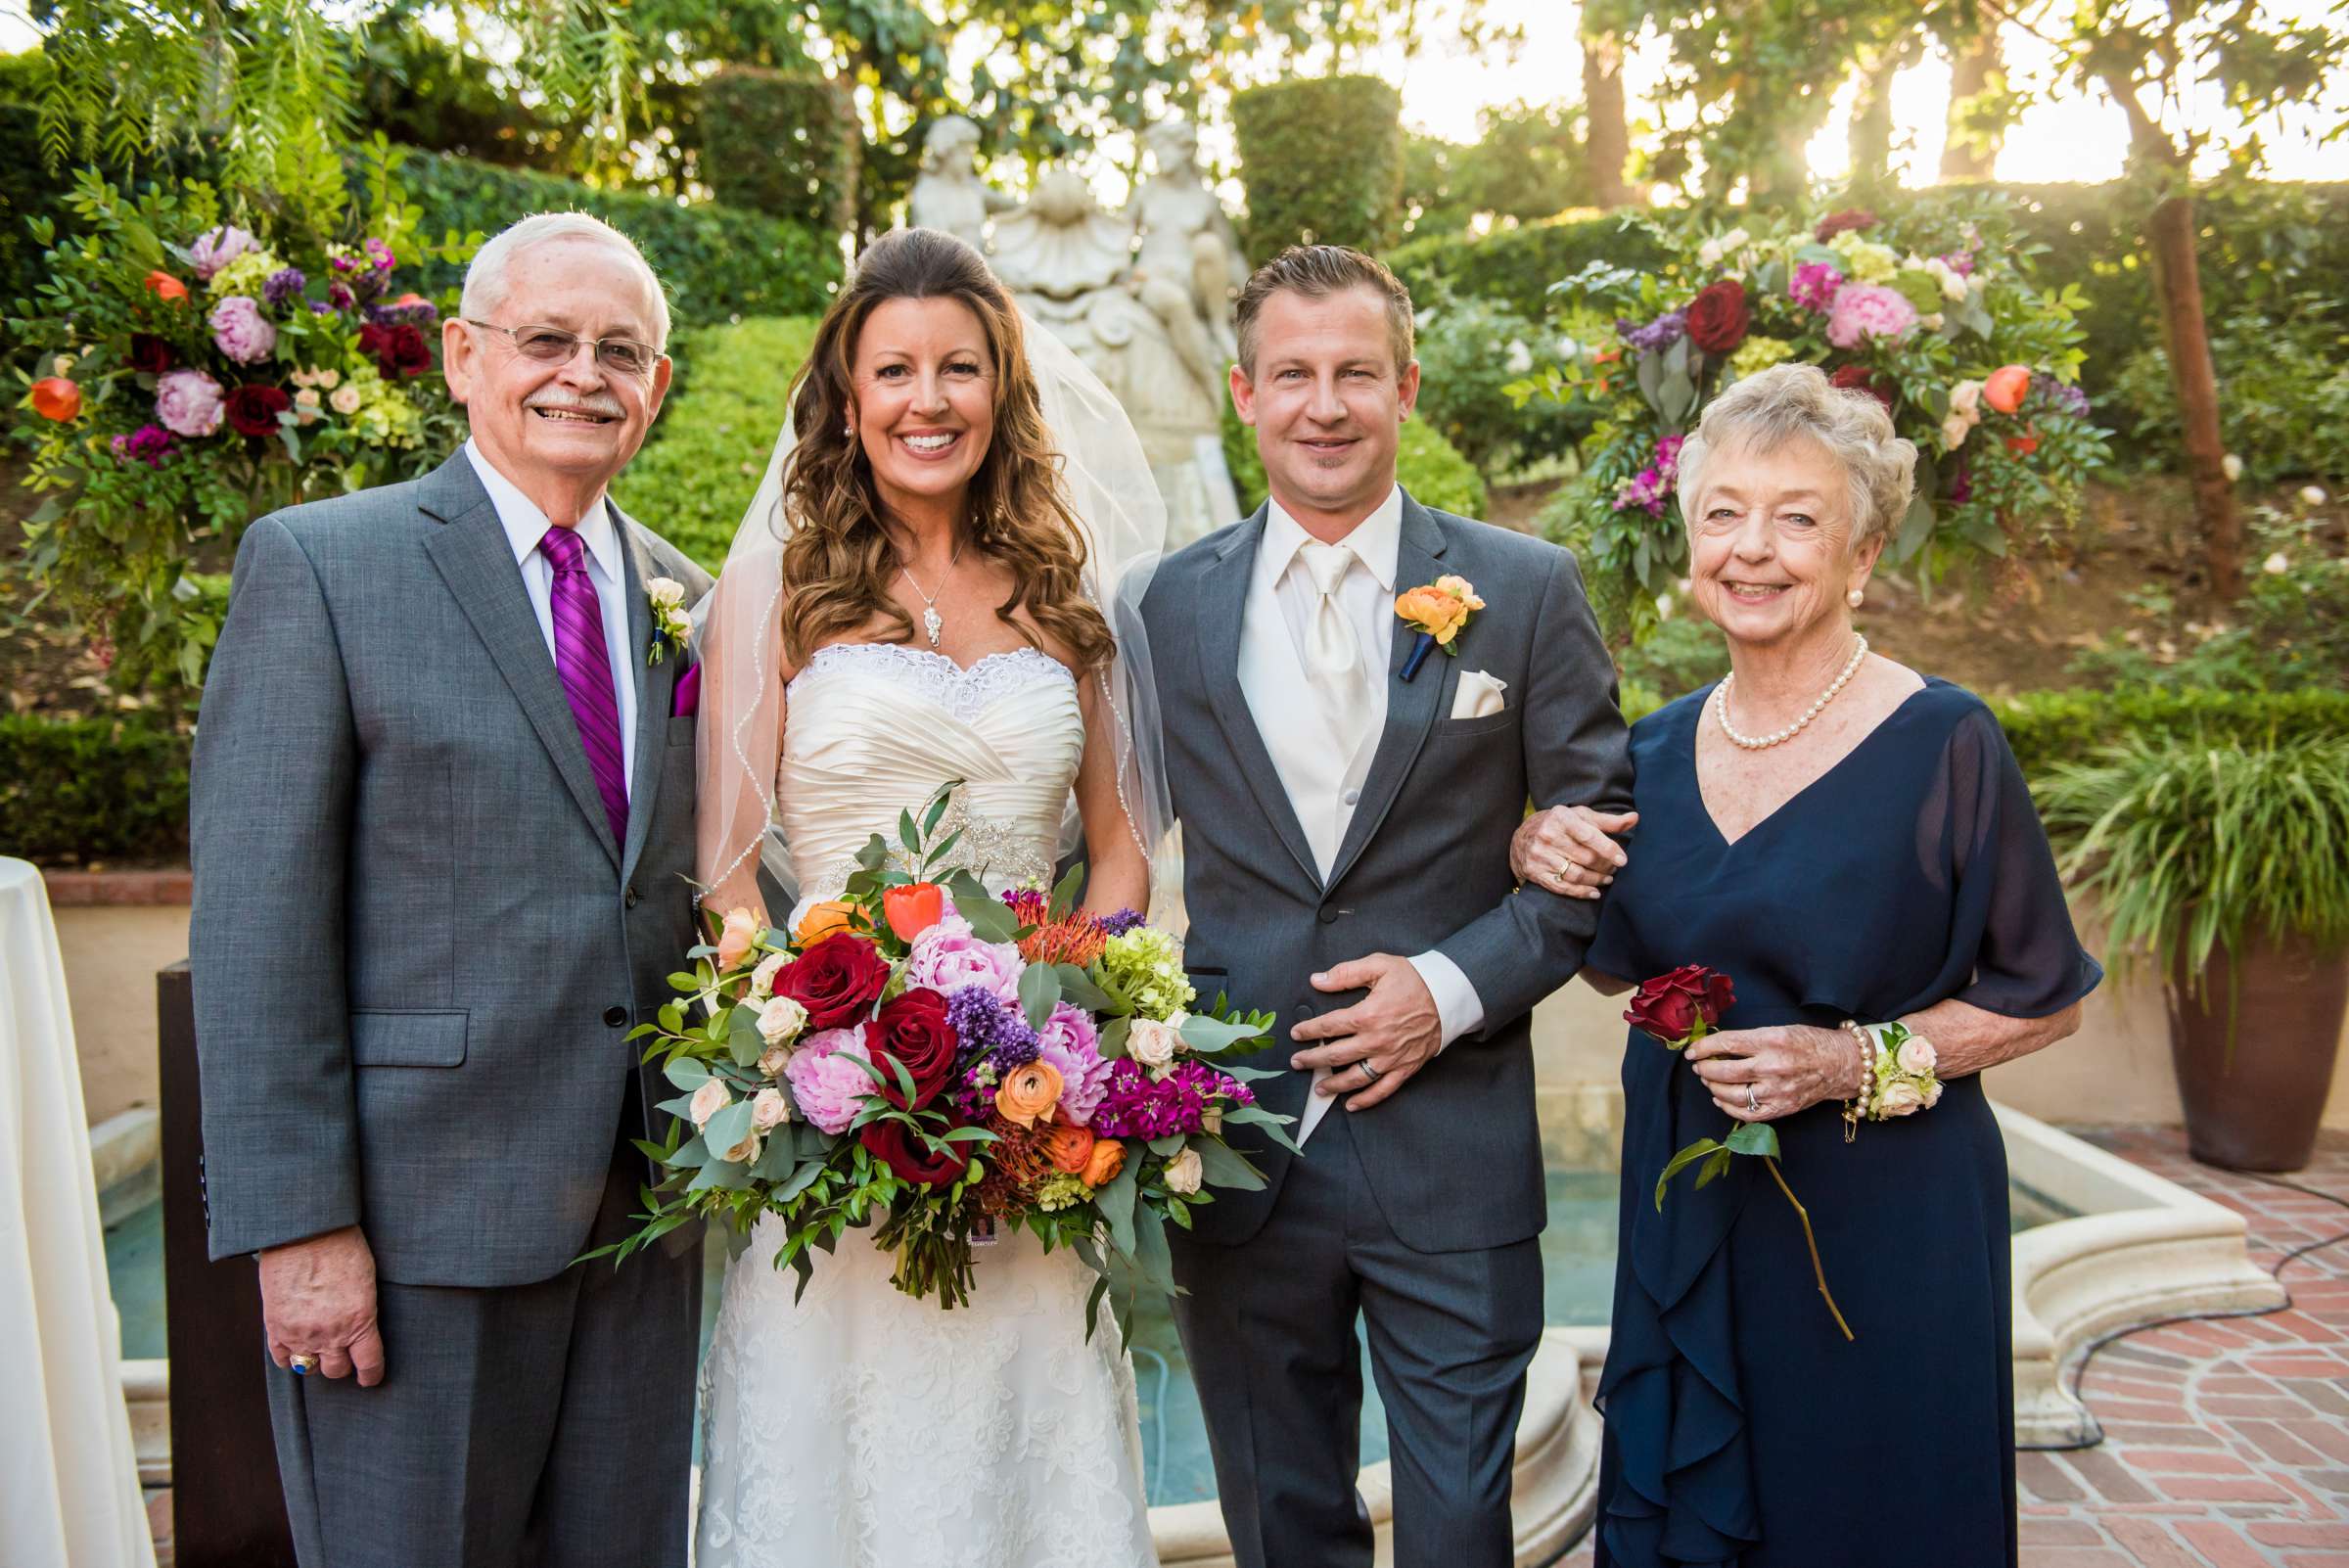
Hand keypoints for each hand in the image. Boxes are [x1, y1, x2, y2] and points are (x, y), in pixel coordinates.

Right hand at [258, 1224, 384, 1385]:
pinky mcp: (276, 1327)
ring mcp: (301, 1333)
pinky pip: (282, 1358)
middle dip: (343, 1365)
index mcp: (361, 1320)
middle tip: (344, 1356)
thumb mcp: (366, 1280)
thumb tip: (361, 1327)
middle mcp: (331, 1333)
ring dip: (315, 1363)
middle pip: (337, 1370)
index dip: (371, 1375)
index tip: (370, 1378)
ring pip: (309, 1368)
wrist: (304, 1232)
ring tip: (319, 1351)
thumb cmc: (343, 1246)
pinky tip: (296, 1348)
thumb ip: (363, 1309)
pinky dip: (290, 1356)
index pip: (369, 1363)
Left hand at [1287, 954, 1442, 1111]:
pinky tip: (1351, 1104)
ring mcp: (1390, 1058)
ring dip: (1333, 1085)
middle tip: (1297, 1062)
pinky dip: (1366, 1100)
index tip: (1296, 1033)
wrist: (1448, 996)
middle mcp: (1376, 1040)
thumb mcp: (1379, 966)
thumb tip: (1317, 980)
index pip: (1328, 1027)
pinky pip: (1383, 1089)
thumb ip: (1345, 973)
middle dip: (1312, 1060)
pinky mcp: (1405, 1068)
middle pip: (1335, 1055)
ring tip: (1318, 1088)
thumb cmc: (1414, 980)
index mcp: (1367, 1015)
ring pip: (1355, 1078)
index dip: (1308, 1031)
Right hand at [1511, 806, 1637, 898]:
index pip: (1590, 836)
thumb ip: (1608, 821)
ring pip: (1576, 874)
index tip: (1623, 860)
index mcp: (1561, 818)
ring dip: (1596, 880)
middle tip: (1614, 868)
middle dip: (1605, 866)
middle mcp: (1548, 835)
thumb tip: (1635, 818)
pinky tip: (1594, 892)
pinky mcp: (1535, 872)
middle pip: (1586, 858)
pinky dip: (1581, 892)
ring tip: (1607, 879)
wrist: (1523, 836)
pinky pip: (1563, 887)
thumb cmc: (1560, 824)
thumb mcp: (1581, 817)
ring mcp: (1540, 855)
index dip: (1609, 849)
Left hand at [1685, 1025, 1863, 1122]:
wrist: (1840, 1064)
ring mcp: (1776, 1091)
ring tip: (1708, 1080)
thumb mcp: (1779, 1029)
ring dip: (1713, 1087)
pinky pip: (1746, 1114)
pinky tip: (1720, 1099)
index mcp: (1771, 1040)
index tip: (1692, 1051)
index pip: (1727, 1044)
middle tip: (1699, 1066)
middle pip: (1724, 1071)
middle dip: (1705, 1068)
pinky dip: (1727, 1107)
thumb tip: (1717, 1046)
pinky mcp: (1781, 1108)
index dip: (1704, 1048)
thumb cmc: (1810, 1043)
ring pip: (1730, 1094)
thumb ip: (1749, 1039)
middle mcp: (1772, 1067)